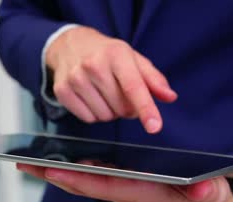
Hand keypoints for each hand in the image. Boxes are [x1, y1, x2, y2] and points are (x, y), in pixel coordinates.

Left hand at [16, 161, 232, 201]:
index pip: (106, 186)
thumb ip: (206, 192)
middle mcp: (127, 192)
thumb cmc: (205, 199)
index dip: (79, 178)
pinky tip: (62, 160)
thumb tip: (200, 190)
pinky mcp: (125, 182)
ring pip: (85, 181)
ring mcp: (124, 187)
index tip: (54, 169)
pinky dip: (75, 169)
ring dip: (59, 171)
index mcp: (144, 193)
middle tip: (26, 163)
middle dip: (55, 175)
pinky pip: (93, 177)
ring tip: (34, 160)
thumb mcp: (210, 195)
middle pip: (85, 184)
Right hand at [46, 26, 177, 133]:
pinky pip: (88, 119)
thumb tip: (170, 96)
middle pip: (121, 108)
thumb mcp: (133, 58)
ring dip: (110, 111)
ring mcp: (75, 78)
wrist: (70, 45)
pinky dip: (94, 114)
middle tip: (121, 92)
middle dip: (127, 108)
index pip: (134, 87)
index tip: (154, 126)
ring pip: (105, 116)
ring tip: (104, 93)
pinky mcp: (62, 91)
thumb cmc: (106, 54)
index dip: (146, 109)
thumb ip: (153, 79)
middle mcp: (93, 65)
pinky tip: (92, 98)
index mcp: (116, 54)